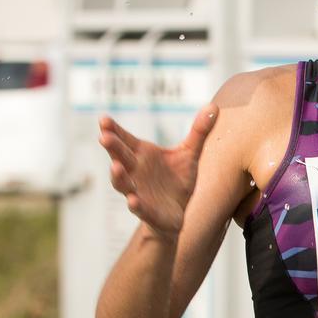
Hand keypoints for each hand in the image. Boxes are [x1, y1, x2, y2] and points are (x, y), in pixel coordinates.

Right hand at [97, 104, 217, 239]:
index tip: (103, 119)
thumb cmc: (177, 179)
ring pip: (123, 183)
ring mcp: (138, 191)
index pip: (125, 140)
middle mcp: (135, 172)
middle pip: (121, 157)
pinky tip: (132, 200)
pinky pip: (139, 208)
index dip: (114, 130)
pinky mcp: (147, 211)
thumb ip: (199, 131)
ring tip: (115, 166)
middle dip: (112, 148)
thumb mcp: (190, 153)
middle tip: (104, 137)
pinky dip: (135, 204)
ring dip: (118, 176)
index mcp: (142, 155)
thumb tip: (214, 106)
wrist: (179, 212)